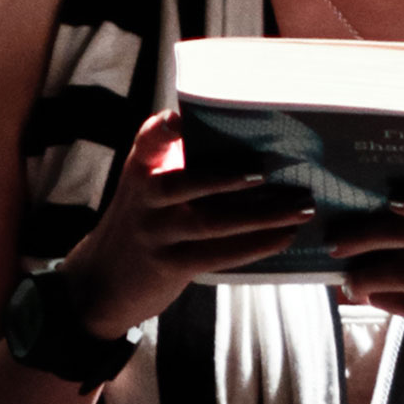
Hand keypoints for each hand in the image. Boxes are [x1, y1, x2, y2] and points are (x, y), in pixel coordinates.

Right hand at [62, 111, 312, 335]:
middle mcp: (144, 199)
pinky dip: (254, 246)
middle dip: (232, 177)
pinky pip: (218, 254)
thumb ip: (175, 163)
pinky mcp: (170, 266)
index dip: (164, 129)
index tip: (181, 119)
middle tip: (272, 169)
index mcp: (140, 170)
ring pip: (213, 222)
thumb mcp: (146, 189)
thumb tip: (245, 144)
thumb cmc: (141, 225)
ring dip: (262, 216)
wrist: (102, 283)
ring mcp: (156, 234)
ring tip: (300, 208)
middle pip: (190, 184)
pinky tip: (282, 238)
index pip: (148, 141)